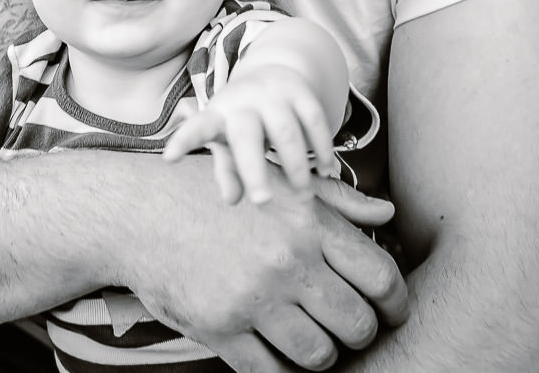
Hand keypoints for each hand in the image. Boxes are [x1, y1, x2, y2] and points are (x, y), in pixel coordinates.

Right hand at [127, 158, 406, 372]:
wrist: (141, 211)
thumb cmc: (216, 192)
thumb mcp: (280, 183)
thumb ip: (338, 201)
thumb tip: (386, 216)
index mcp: (308, 223)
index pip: (379, 276)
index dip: (397, 304)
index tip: (394, 313)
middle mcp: (286, 261)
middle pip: (356, 323)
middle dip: (361, 333)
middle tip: (352, 331)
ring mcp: (252, 297)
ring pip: (318, 354)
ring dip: (324, 356)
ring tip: (316, 343)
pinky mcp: (219, 328)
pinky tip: (281, 359)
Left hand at [161, 63, 339, 202]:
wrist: (272, 70)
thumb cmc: (243, 119)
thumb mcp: (228, 141)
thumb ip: (227, 169)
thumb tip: (231, 200)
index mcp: (219, 115)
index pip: (199, 128)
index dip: (185, 141)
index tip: (169, 158)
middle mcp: (244, 100)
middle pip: (247, 136)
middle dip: (253, 169)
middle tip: (262, 201)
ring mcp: (273, 93)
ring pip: (286, 131)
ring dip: (295, 165)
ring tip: (303, 194)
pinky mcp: (301, 91)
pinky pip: (314, 121)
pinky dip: (322, 148)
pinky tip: (326, 172)